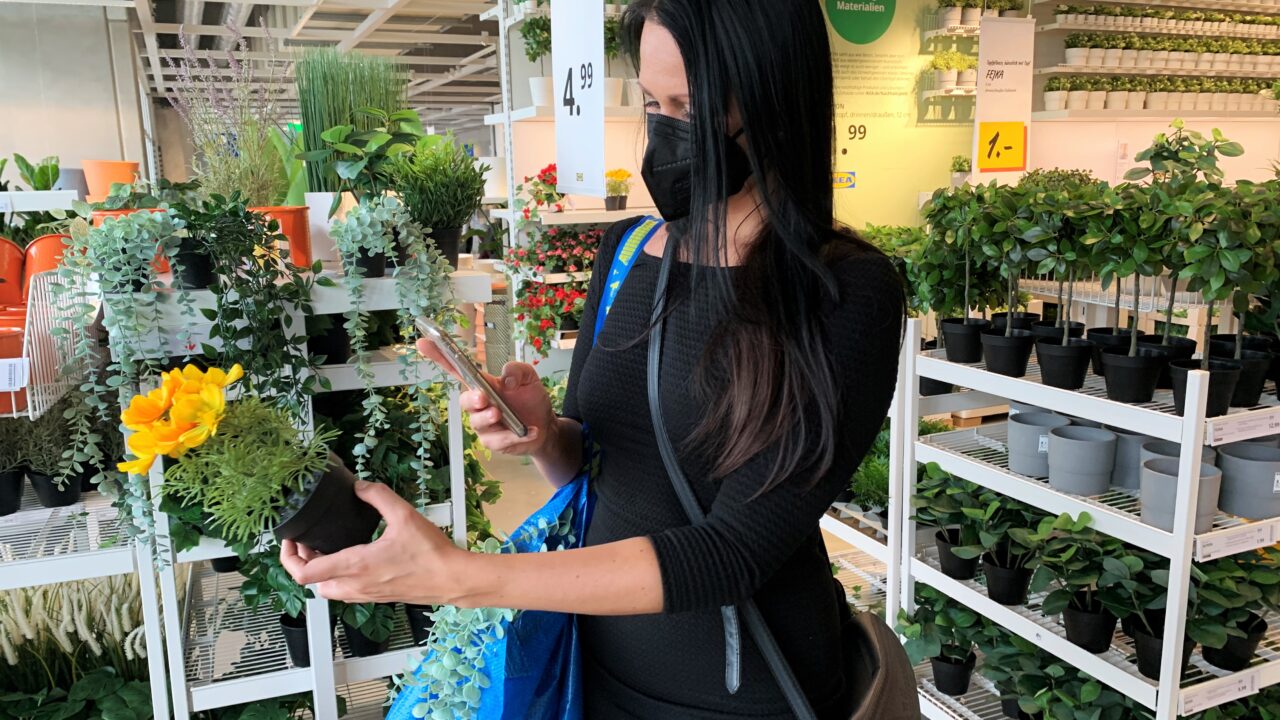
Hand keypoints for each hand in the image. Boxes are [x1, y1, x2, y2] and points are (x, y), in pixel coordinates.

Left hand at [279, 480, 468, 604]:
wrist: (451, 579)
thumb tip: (359, 486)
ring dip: (320, 572)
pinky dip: (338, 578)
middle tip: (309, 542)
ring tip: (327, 550)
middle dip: (303, 562)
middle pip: (311, 583)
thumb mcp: (404, 514)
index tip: (291, 539)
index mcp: (356, 565)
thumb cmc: (431, 553)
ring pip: (328, 590)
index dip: (288, 556)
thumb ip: (378, 496)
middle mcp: (356, 584)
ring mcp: (365, 594)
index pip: (304, 572)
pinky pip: (346, 592)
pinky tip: (352, 560)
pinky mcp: (376, 597)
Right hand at [417, 339, 555, 455]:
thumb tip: (505, 378)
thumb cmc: (531, 399)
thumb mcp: (529, 377)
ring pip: (476, 423)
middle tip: (483, 398)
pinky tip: (528, 431)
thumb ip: (518, 370)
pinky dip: (513, 436)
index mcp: (482, 384)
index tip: (424, 342)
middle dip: (471, 400)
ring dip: (488, 418)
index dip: (439, 356)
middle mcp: (479, 404)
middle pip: (464, 401)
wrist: (546, 426)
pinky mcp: (493, 441)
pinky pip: (496, 441)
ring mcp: (484, 424)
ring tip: (501, 415)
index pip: (456, 370)